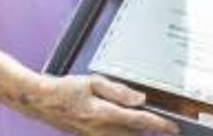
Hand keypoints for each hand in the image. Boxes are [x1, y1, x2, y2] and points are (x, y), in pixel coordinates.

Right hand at [24, 75, 178, 135]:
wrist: (40, 101)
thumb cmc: (64, 89)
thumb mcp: (92, 81)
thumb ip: (118, 91)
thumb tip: (139, 99)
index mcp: (102, 113)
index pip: (138, 121)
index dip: (159, 125)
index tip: (172, 127)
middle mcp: (99, 129)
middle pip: (134, 135)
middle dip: (149, 131)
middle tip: (164, 126)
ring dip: (136, 134)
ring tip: (147, 127)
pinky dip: (123, 135)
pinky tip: (125, 128)